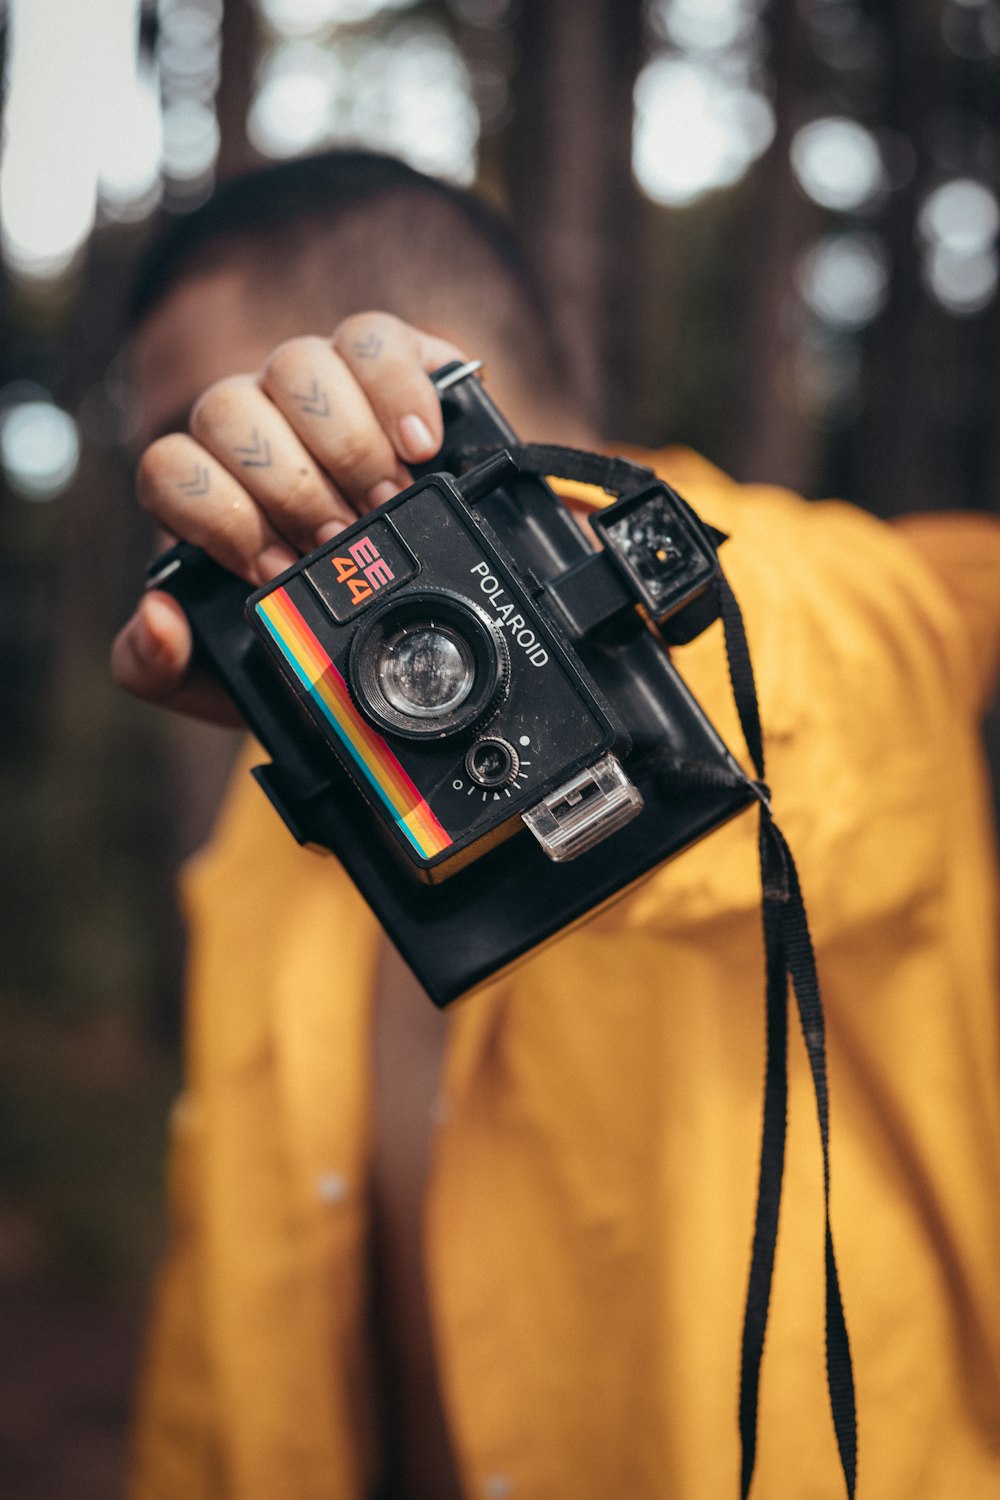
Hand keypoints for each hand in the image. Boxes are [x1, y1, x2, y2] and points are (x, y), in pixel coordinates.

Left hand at [111, 313, 464, 722]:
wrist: (405, 618)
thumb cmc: (307, 622)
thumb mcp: (221, 673)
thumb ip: (157, 666)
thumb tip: (157, 618)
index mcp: (204, 483)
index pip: (170, 467)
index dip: (224, 519)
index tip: (277, 569)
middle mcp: (251, 421)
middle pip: (230, 411)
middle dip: (292, 489)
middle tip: (338, 540)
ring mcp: (316, 383)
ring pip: (297, 367)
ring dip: (347, 445)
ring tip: (384, 503)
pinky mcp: (388, 358)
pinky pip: (374, 339)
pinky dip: (401, 392)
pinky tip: (423, 447)